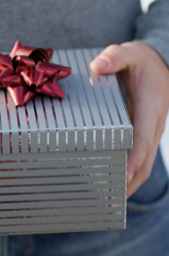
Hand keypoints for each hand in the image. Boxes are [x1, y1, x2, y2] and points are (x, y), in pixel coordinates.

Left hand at [90, 42, 168, 197]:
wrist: (158, 63)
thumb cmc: (141, 61)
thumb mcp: (130, 53)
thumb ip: (115, 57)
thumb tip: (97, 67)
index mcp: (150, 108)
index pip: (143, 138)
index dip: (133, 158)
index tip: (121, 176)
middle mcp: (152, 125)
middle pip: (144, 160)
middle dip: (129, 181)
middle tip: (108, 199)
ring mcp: (147, 132)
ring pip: (142, 164)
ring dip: (128, 184)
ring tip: (108, 202)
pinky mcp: (141, 135)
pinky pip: (136, 157)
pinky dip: (127, 174)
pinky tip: (111, 184)